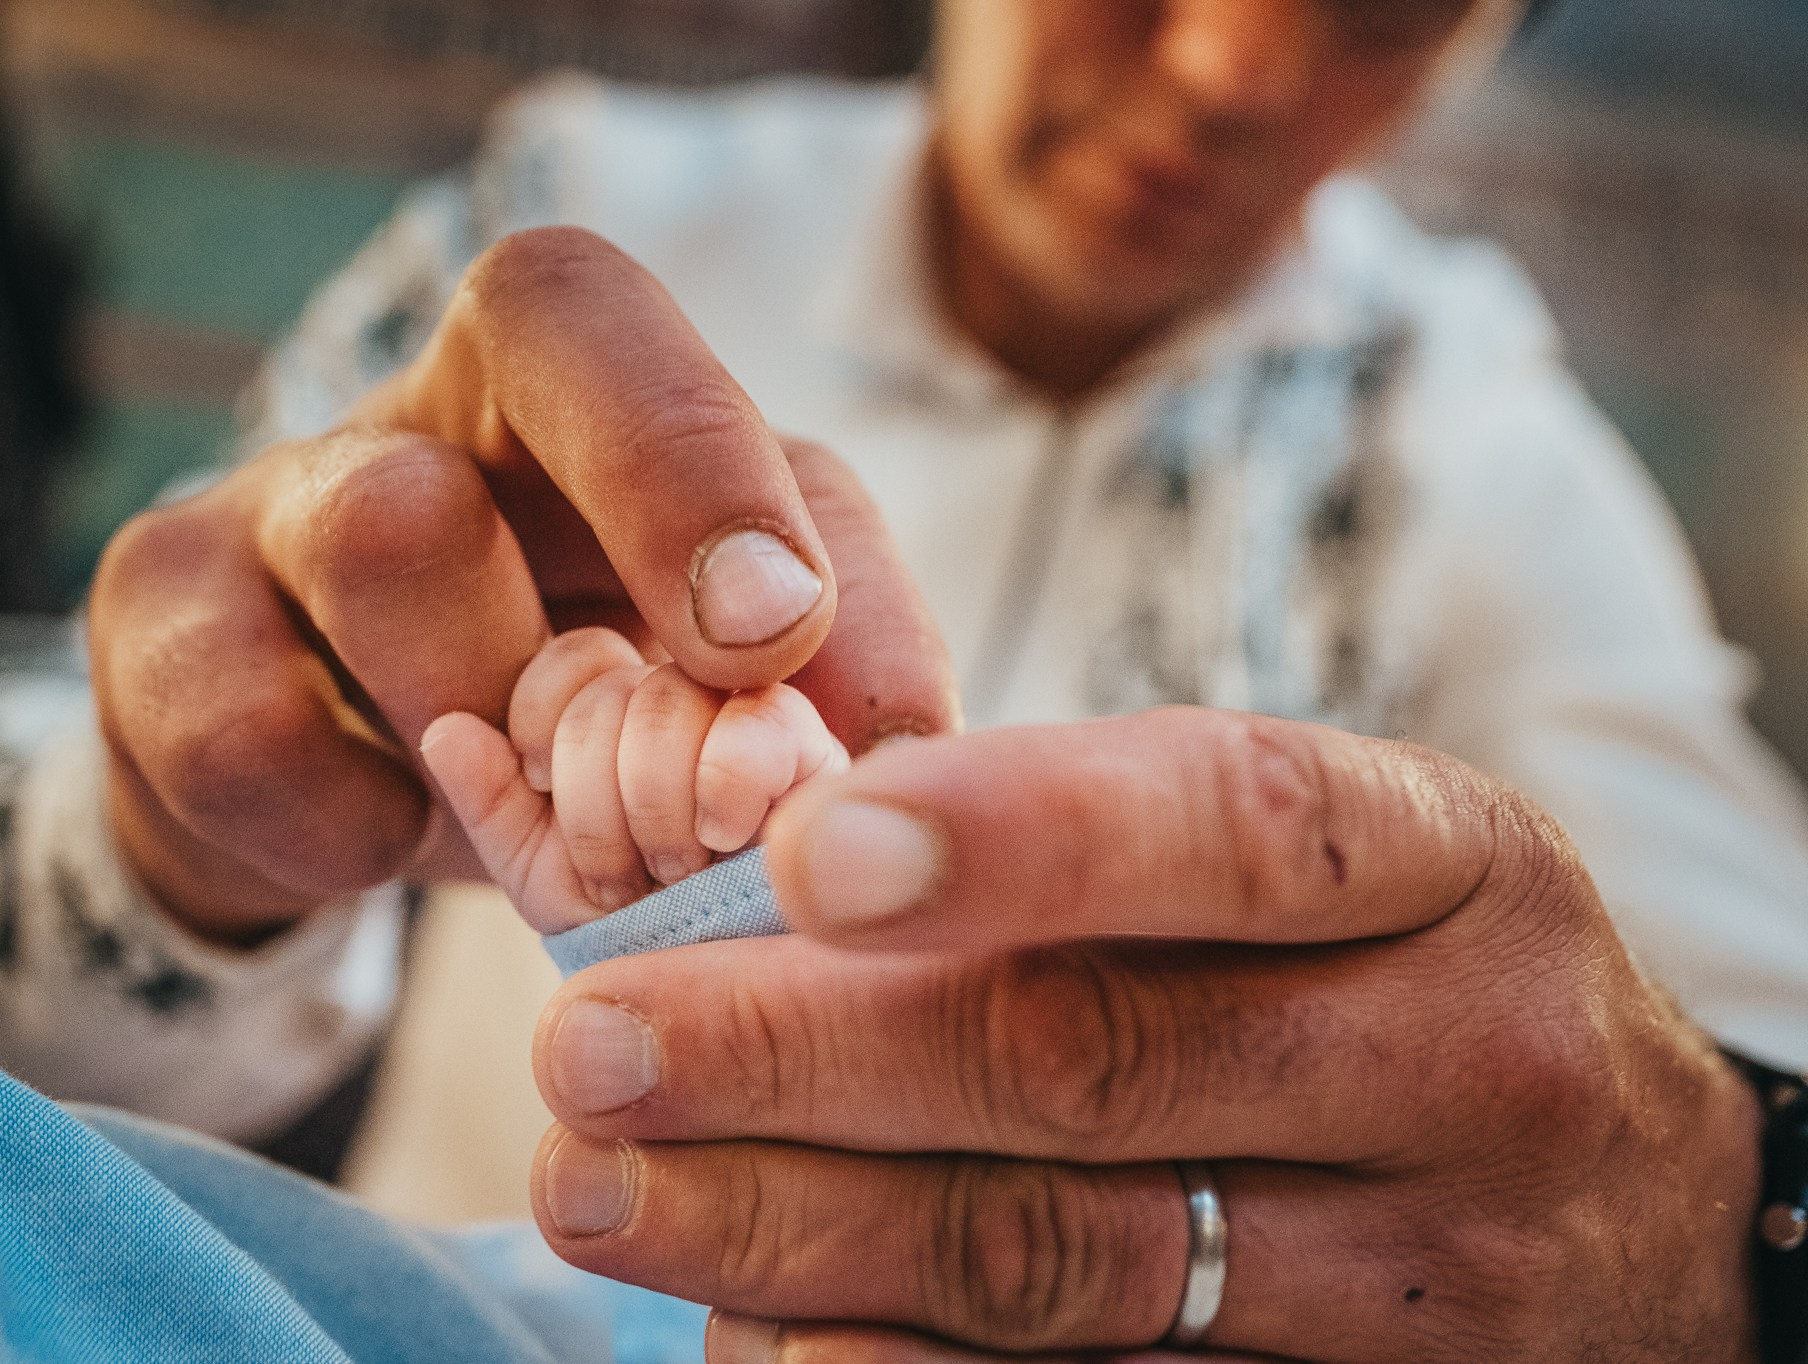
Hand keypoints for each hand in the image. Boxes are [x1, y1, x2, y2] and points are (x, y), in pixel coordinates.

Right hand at [86, 228, 954, 938]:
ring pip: (398, 529)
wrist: (331, 792)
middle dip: (678, 492)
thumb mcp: (698, 691)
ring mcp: (274, 493)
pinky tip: (388, 839)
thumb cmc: (562, 718)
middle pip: (547, 325)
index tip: (806, 657)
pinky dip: (352, 826)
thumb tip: (913, 767)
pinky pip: (249, 730)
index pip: (653, 335)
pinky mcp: (156, 619)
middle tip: (746, 664)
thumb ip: (802, 693)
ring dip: (511, 711)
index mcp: (586, 389)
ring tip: (539, 802)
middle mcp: (436, 394)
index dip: (733, 472)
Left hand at [423, 626, 846, 930]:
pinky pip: (763, 715)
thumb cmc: (655, 963)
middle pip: (613, 679)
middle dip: (595, 792)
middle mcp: (702, 704)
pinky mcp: (827, 755)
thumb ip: (498, 806)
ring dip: (653, 798)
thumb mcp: (556, 886)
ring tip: (677, 871)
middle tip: (624, 873)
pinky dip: (725, 778)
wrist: (745, 1037)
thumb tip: (446, 727)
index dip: (542, 721)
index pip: (571, 660)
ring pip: (672, 692)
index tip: (545, 795)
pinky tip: (725, 837)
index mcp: (633, 716)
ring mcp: (765, 723)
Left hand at [527, 708, 1762, 1361]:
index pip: (1238, 825)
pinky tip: (750, 1333)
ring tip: (601, 1192)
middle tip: (591, 1046)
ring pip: (1076, 1265)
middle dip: (814, 1056)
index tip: (803, 853)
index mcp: (1447, 863)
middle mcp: (1463, 1067)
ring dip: (806, 1227)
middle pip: (1106, 1062)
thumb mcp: (1320, 873)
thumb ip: (1095, 859)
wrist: (1635, 1216)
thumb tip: (774, 880)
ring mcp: (1424, 1285)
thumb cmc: (1398, 982)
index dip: (1019, 830)